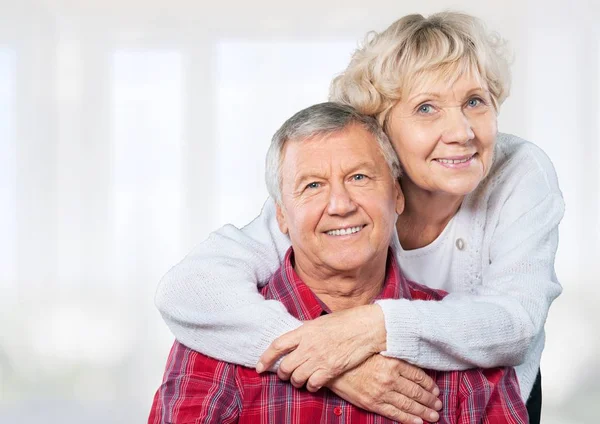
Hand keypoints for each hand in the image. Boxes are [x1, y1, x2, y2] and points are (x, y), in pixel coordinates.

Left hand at [256, 304, 385, 390]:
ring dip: (295, 382)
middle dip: (282, 373)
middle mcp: (308, 345)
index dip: (265, 358)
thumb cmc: (345, 322)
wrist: (365, 328)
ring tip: (299, 380)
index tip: (259, 366)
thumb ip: (306, 332)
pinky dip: (310, 387)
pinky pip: (312, 384)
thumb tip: (295, 339)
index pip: (277, 345)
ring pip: (297, 378)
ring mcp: (319, 358)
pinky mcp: (330, 369)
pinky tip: (313, 384)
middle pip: (285, 366)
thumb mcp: (320, 322)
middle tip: (285, 375)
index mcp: (304, 331)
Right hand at [329, 355, 441, 423]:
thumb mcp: (377, 352)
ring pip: (409, 404)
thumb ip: (394, 358)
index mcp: (393, 362)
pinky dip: (408, 419)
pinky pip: (395, 413)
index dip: (429, 385)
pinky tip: (418, 422)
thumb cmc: (355, 358)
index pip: (418, 376)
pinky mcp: (373, 403)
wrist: (333, 368)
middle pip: (416, 391)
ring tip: (434, 416)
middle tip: (438, 405)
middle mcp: (390, 377)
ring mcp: (382, 392)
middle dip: (430, 400)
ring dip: (424, 411)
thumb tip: (413, 365)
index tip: (435, 390)